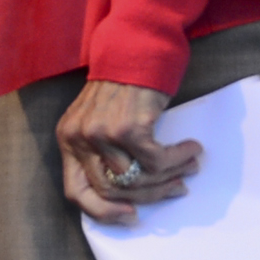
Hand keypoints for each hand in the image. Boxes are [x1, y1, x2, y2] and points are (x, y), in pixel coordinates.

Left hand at [56, 78, 199, 224]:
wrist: (138, 44)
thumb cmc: (125, 82)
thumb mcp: (100, 117)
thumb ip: (103, 151)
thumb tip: (130, 193)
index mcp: (68, 138)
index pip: (76, 192)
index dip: (102, 212)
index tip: (130, 215)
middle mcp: (79, 138)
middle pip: (111, 191)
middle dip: (148, 196)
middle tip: (175, 190)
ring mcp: (102, 134)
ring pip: (136, 179)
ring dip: (168, 177)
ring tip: (188, 168)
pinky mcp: (129, 128)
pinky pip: (157, 161)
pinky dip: (178, 158)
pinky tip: (192, 149)